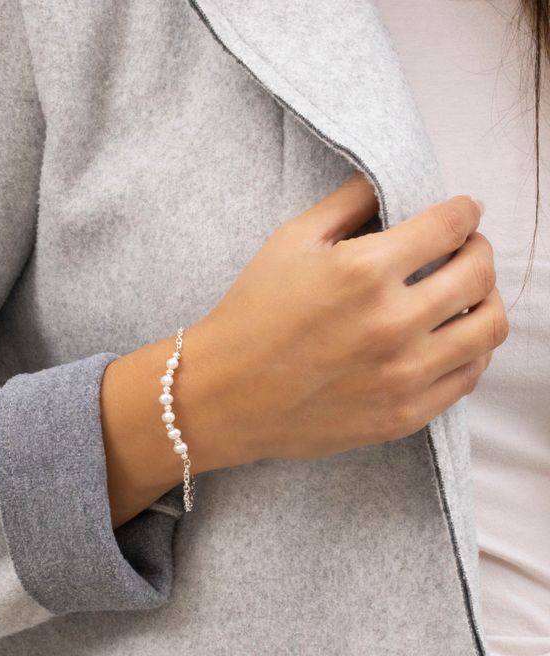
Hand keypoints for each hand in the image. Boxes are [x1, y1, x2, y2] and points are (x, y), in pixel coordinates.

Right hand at [183, 171, 508, 465]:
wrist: (223, 396)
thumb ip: (347, 203)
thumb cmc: (250, 316)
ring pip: (488, 327)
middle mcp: (392, 322)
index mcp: (364, 271)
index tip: (465, 212)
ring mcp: (402, 375)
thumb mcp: (288, 242)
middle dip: (480, 249)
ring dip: (487, 300)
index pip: (451, 225)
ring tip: (466, 296)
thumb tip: (392, 185)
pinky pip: (468, 377)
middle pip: (480, 272)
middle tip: (468, 249)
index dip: (465, 211)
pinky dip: (471, 350)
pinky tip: (451, 340)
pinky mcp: (402, 415)